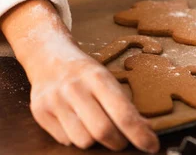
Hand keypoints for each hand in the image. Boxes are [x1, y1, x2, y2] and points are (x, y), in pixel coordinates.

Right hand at [28, 55, 158, 152]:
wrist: (48, 55)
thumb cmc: (85, 71)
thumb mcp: (108, 78)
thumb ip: (125, 104)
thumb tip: (146, 130)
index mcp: (98, 77)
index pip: (123, 114)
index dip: (140, 134)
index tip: (152, 146)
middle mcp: (75, 89)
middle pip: (103, 131)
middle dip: (118, 142)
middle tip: (123, 140)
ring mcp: (54, 101)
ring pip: (83, 141)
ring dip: (96, 142)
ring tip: (97, 128)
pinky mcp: (39, 112)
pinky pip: (65, 140)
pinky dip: (77, 138)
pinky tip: (78, 124)